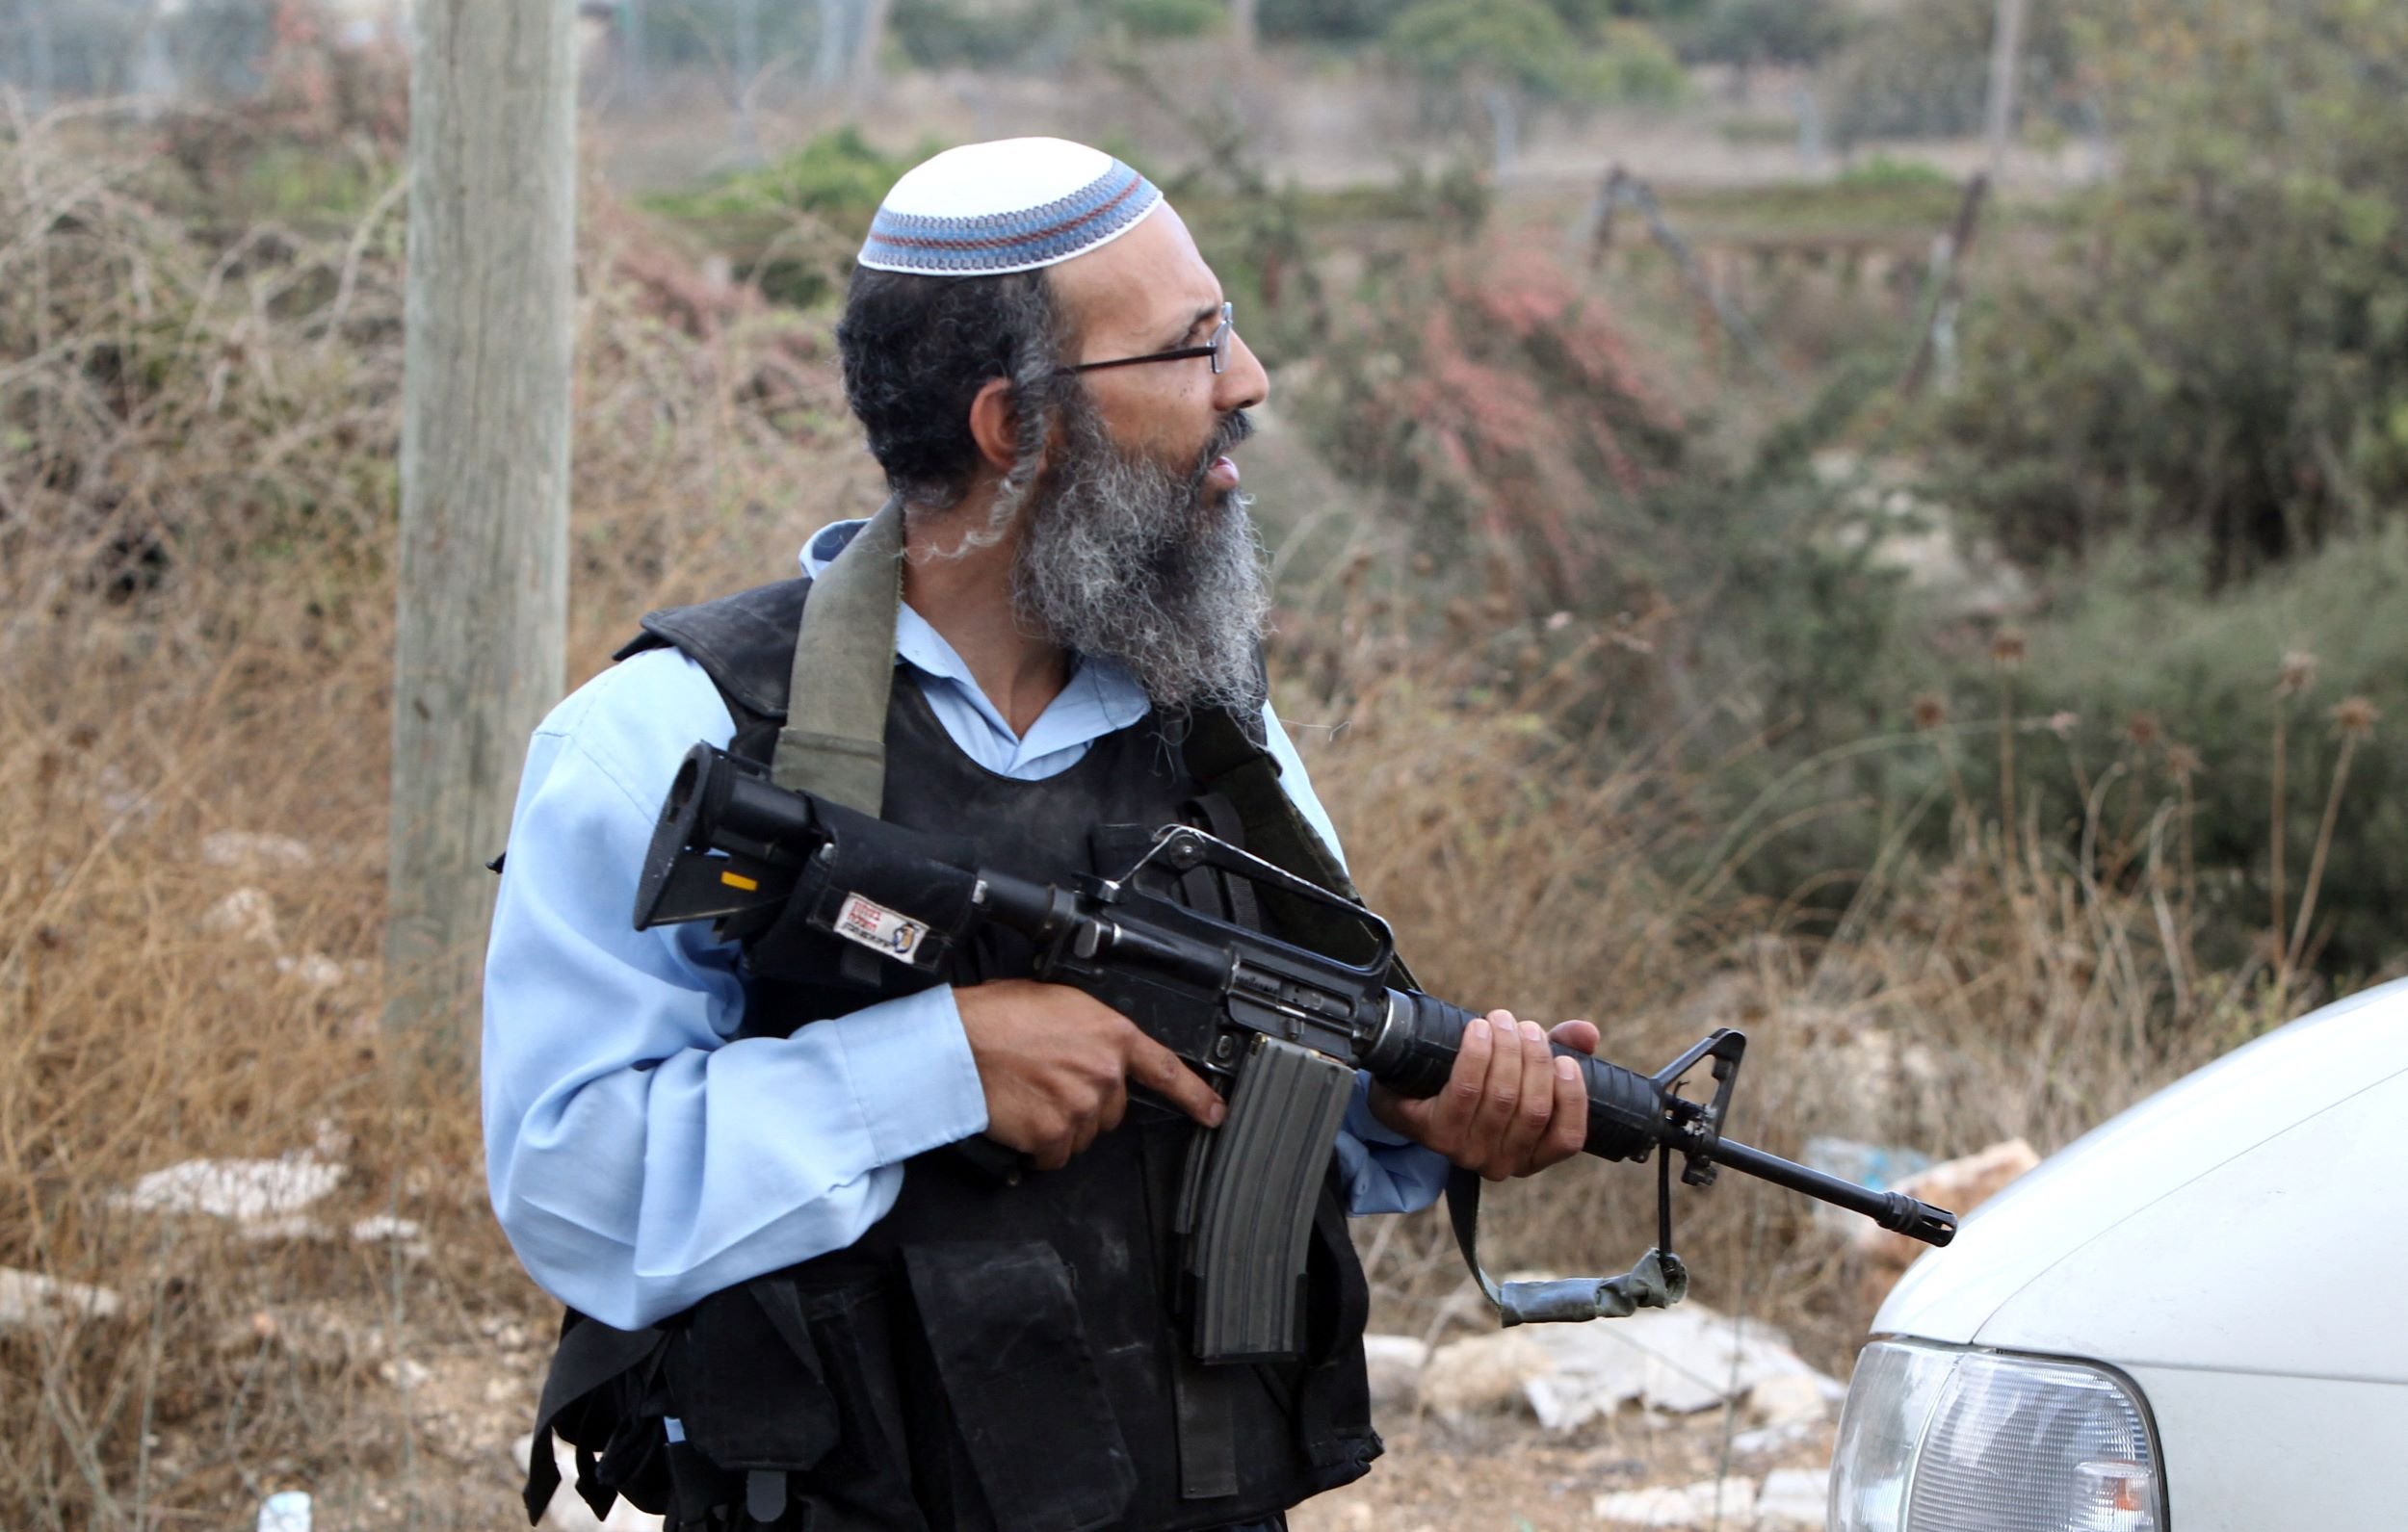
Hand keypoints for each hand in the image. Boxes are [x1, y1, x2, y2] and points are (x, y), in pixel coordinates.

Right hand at [955, 979, 1224, 1170]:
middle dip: (1086, 1103)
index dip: (1195, 1095)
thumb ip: (1087, 1029)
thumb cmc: (995, 1016)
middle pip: (1112, 1109)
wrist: (959, 1044)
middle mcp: (1104, 1073)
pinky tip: (1019, 1121)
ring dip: (1060, 1125)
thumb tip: (1087, 1045)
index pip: (1166, 1069)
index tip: (1214, 1113)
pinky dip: (1038, 1148)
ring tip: (1028, 1097)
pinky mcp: (1055, 1136)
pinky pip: (1055, 1156)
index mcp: (1111, 1034)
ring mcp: (1082, 1107)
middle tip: (1048, 1084)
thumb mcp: (1055, 1002)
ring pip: (1083, 1135)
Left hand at [1369, 1011, 1598, 1180]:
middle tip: (1526, 1026)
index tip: (1566, 1060)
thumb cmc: (1476, 1081)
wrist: (1409, 1090)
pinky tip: (1478, 1030)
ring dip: (1506, 1049)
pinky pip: (1465, 1091)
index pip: (1568, 1139)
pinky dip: (1476, 1055)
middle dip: (1535, 1058)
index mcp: (1531, 1155)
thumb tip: (1588, 1033)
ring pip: (1501, 1097)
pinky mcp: (1434, 1134)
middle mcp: (1501, 1163)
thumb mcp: (1521, 1068)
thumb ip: (1559, 1050)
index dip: (1572, 1097)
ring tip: (1502, 1020)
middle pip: (1533, 1108)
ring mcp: (1466, 1152)